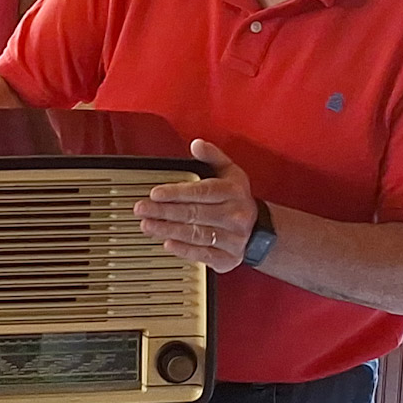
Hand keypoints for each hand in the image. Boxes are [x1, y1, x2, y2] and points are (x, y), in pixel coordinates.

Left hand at [133, 138, 258, 272]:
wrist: (261, 231)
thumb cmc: (237, 199)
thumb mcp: (231, 172)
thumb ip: (212, 156)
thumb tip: (197, 144)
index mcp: (233, 192)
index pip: (201, 191)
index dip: (176, 193)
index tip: (155, 194)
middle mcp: (234, 215)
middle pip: (194, 213)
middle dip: (164, 211)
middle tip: (142, 209)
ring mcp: (233, 239)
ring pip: (196, 234)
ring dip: (168, 230)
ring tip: (148, 225)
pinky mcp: (228, 258)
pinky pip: (204, 255)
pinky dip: (184, 250)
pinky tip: (168, 244)